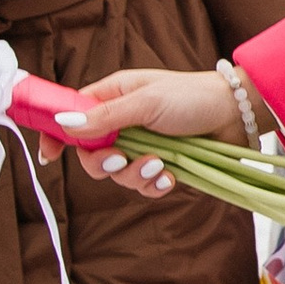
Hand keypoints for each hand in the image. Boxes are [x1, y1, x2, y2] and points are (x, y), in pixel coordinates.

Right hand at [59, 64, 239, 199]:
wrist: (236, 114)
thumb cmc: (193, 96)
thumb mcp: (146, 101)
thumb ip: (106, 116)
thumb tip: (64, 124)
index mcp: (113, 99)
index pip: (72, 117)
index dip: (57, 135)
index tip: (48, 155)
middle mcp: (123, 124)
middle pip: (91, 155)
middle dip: (103, 164)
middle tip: (122, 158)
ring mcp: (143, 147)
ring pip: (118, 175)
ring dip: (135, 175)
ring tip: (160, 163)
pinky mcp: (163, 167)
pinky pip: (145, 187)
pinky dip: (155, 186)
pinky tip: (170, 176)